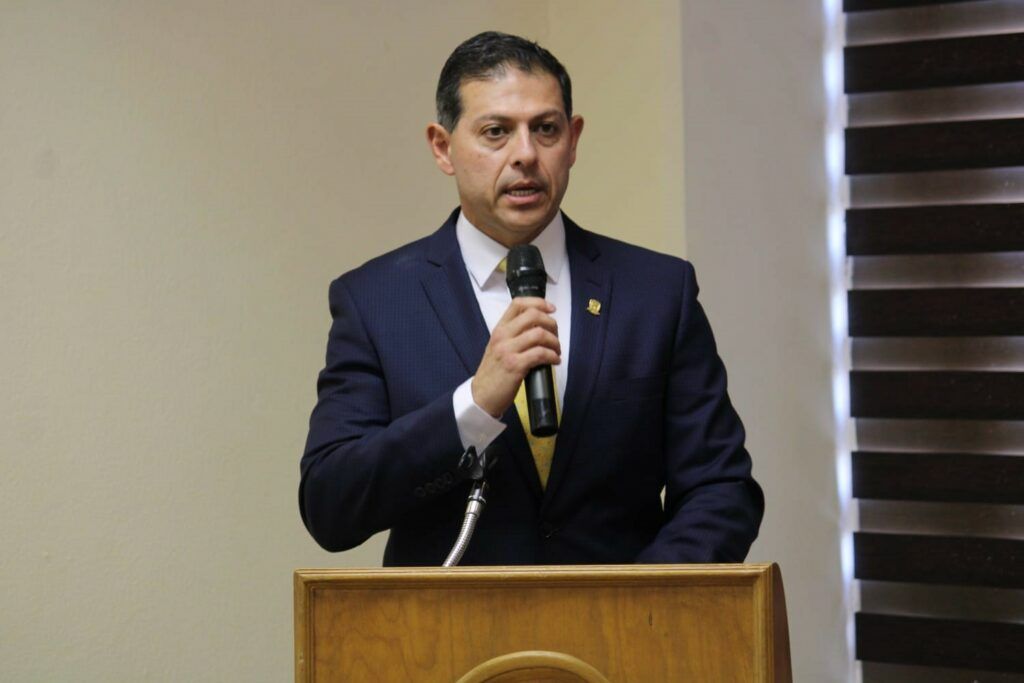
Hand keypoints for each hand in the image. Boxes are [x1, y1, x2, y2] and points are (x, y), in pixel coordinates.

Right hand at [471, 297, 559, 417]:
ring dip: (554, 342)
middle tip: (555, 335)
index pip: (518, 304)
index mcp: (499, 329)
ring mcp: (508, 350)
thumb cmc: (493, 373)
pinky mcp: (515, 366)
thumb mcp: (498, 347)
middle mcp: (502, 336)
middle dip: (551, 323)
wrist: (481, 396)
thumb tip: (539, 328)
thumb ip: (513, 335)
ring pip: (539, 334)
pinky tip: (554, 361)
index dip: (539, 302)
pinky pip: (540, 354)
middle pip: (533, 315)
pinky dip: (552, 356)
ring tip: (556, 351)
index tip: (551, 309)